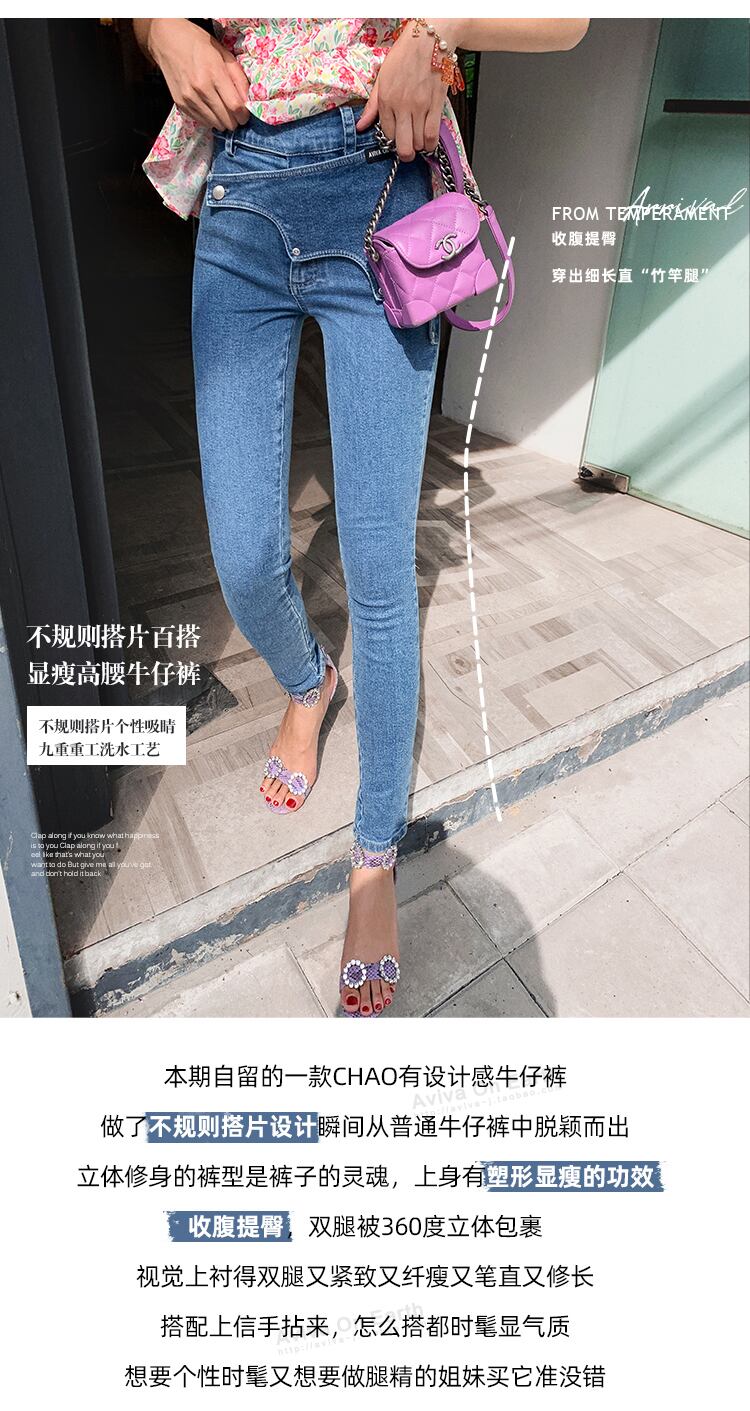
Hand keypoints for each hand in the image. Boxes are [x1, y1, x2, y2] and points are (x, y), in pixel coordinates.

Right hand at [147, 19, 248, 129]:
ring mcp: (189, 98)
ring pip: (214, 124)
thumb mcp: (224, 54)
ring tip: (223, 110)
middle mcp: (201, 88)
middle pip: (226, 119)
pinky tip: (210, 108)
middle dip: (235, 120)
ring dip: (222, 121)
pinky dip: (210, 119)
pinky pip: (202, 121)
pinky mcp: (180, 104)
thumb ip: (238, 78)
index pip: (235, 106)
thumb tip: (247, 101)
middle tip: (235, 113)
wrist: (168, 40)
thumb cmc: (198, 44)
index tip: (245, 114)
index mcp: (214, 73)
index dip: (244, 115)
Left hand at [355, 20, 460, 159]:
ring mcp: (420, 106)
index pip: (387, 134)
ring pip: (418, 143)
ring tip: (418, 141)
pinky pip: (433, 134)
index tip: (396, 139)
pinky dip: (430, 143)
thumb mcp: (382, 78)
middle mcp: (402, 105)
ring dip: (418, 147)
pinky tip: (428, 141)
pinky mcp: (436, 105)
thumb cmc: (404, 55)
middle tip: (407, 151)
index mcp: (386, 99)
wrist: (428, 39)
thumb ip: (372, 106)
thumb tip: (361, 126)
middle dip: (405, 154)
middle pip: (403, 146)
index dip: (392, 142)